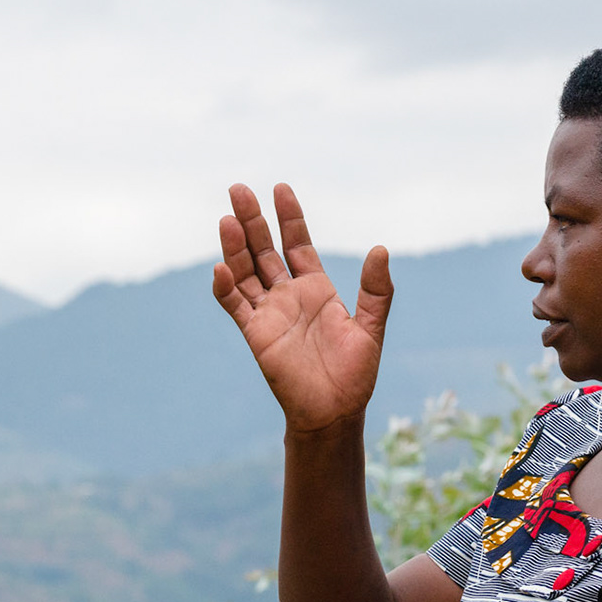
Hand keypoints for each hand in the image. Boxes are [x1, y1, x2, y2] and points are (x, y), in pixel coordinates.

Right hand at [212, 183, 393, 434]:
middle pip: (264, 250)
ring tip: (227, 219)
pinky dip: (226, 287)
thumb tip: (380, 250)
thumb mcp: (371, 327)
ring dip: (234, 247)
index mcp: (316, 289)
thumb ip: (376, 290)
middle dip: (252, 220)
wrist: (334, 412)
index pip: (297, 243)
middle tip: (238, 189)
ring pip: (245, 272)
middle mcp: (288, 296)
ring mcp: (269, 314)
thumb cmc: (355, 374)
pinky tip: (221, 267)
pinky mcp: (256, 335)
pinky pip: (236, 306)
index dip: (289, 217)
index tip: (280, 189)